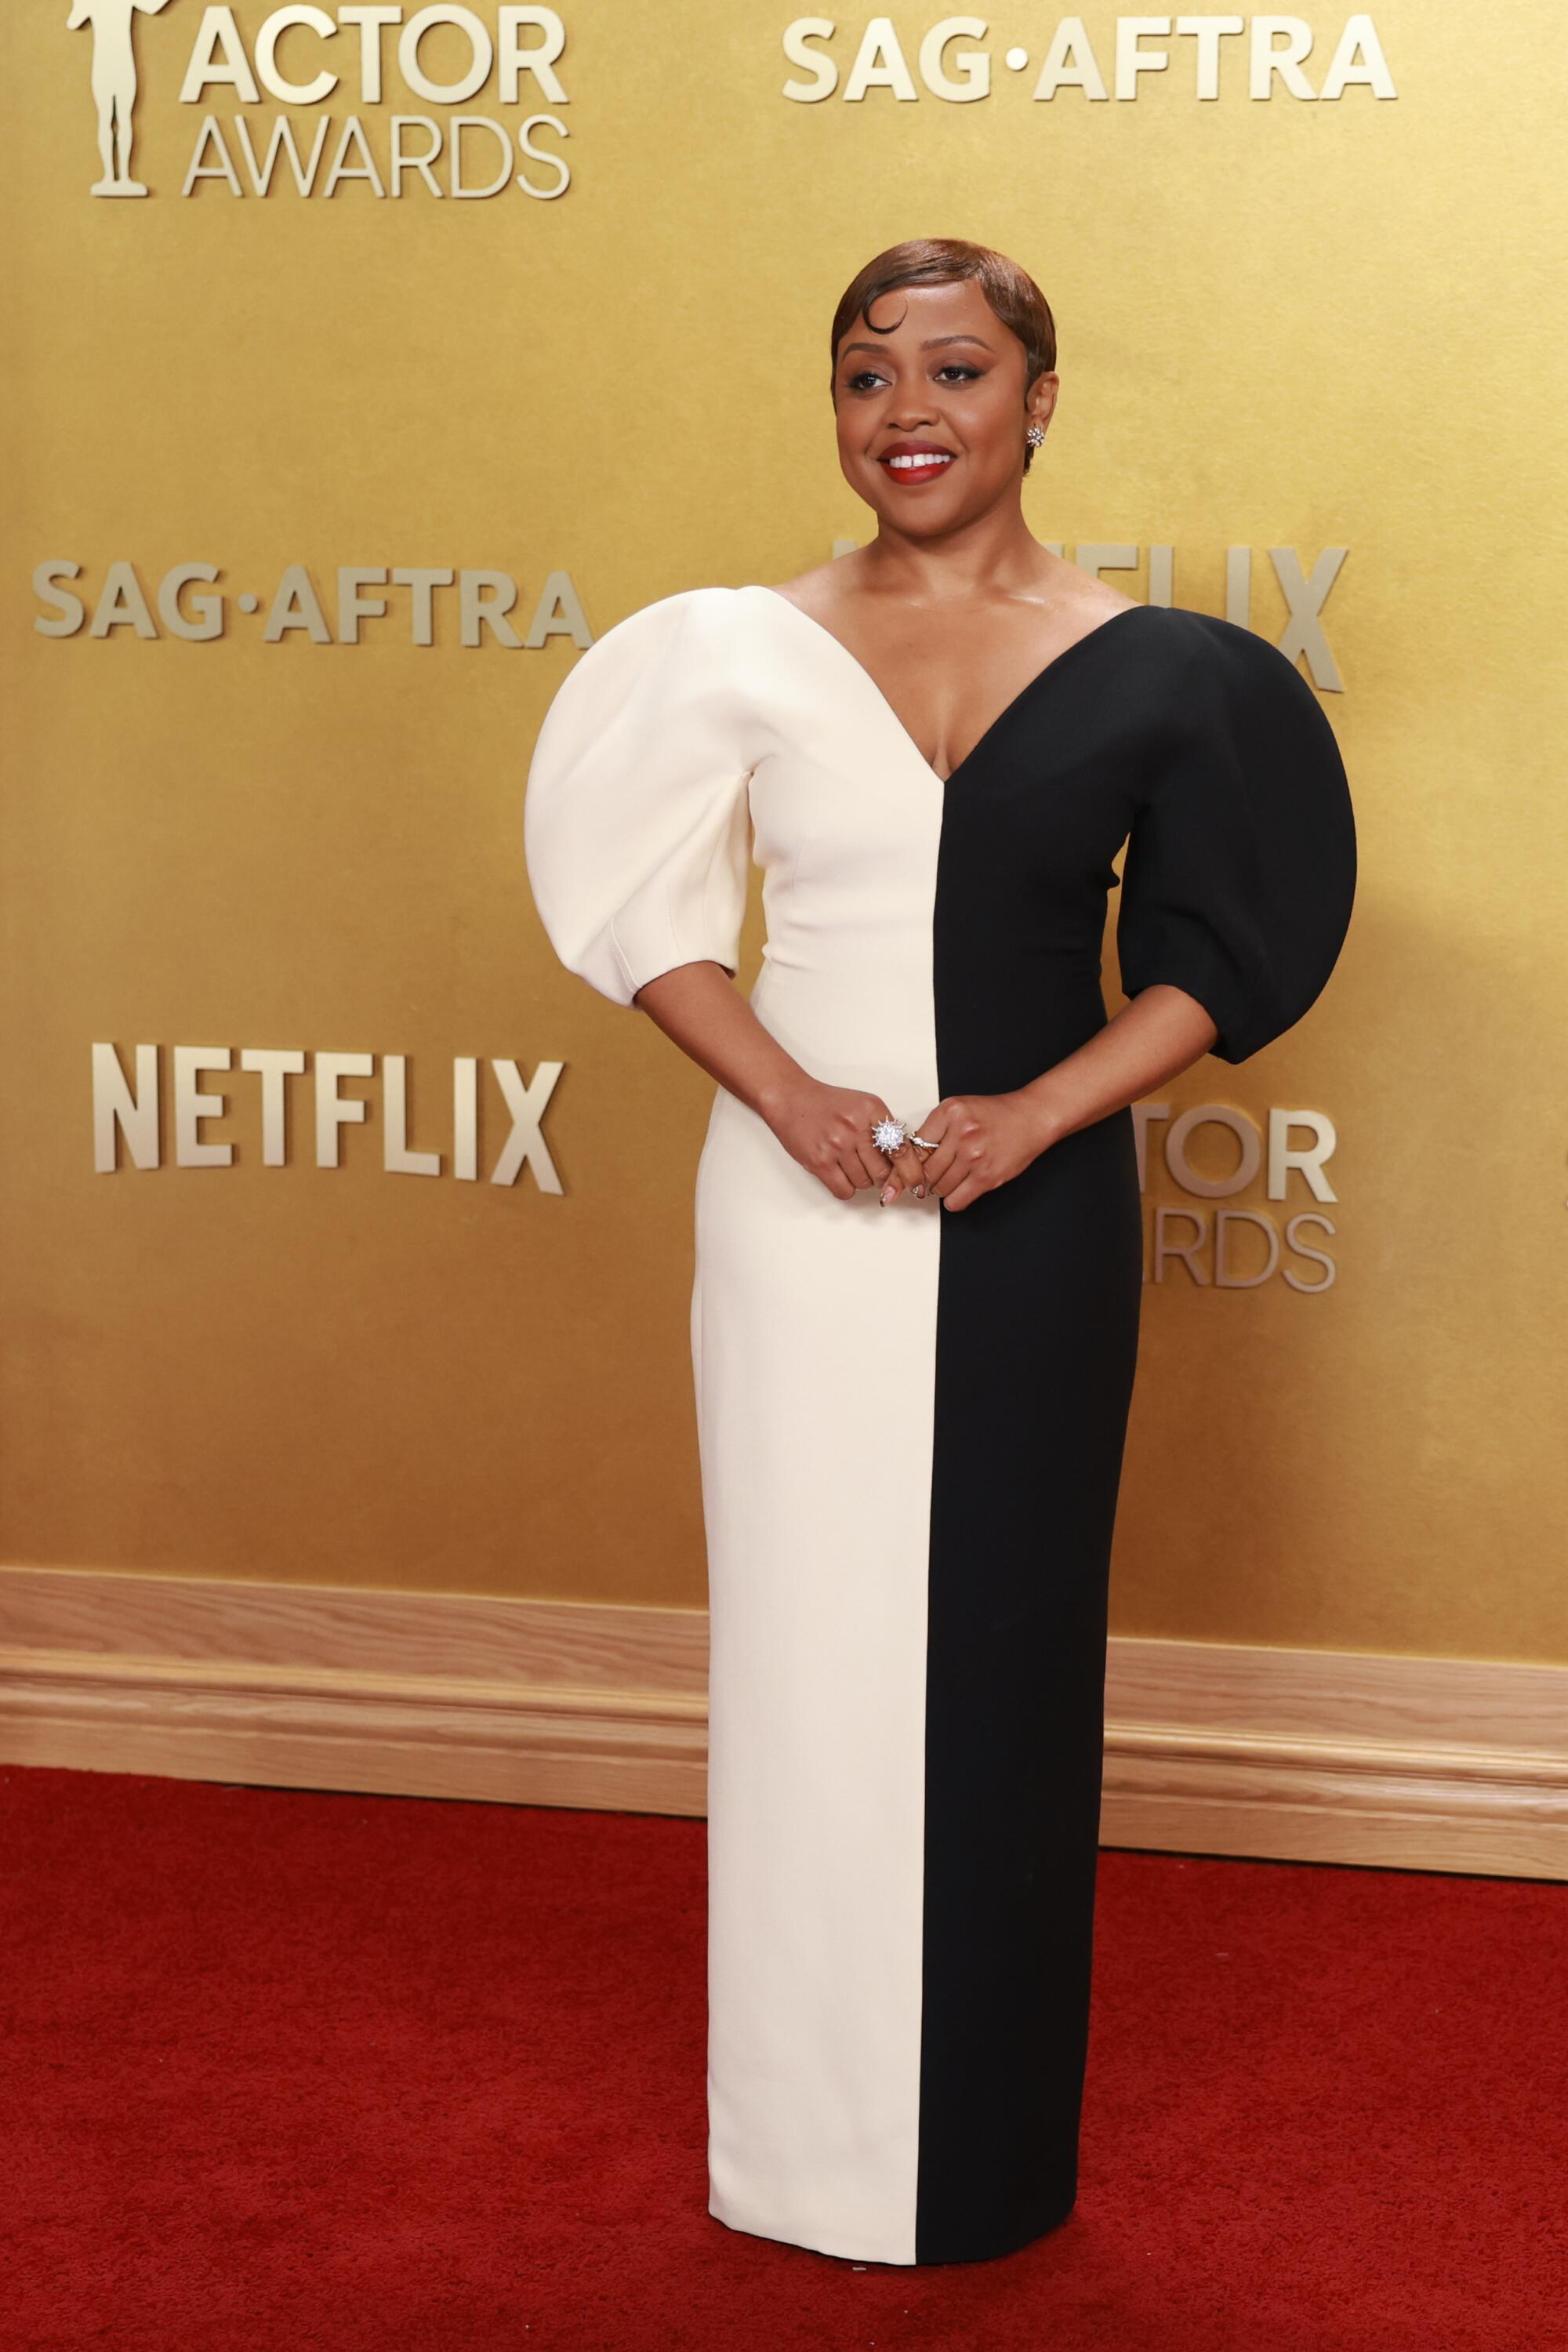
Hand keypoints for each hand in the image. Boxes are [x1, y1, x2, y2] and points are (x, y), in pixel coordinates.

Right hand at [760, 1076, 929, 1201]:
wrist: (791, 1099)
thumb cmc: (828, 1105)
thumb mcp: (863, 1106)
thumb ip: (885, 1128)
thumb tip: (906, 1160)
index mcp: (872, 1110)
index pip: (902, 1148)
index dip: (911, 1172)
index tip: (917, 1184)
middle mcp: (856, 1126)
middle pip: (884, 1172)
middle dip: (882, 1176)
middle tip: (873, 1168)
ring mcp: (837, 1145)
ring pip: (864, 1183)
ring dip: (861, 1180)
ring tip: (850, 1163)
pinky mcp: (819, 1162)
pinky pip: (844, 1190)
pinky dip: (846, 1188)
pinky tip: (840, 1174)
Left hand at [882, 1090, 1055, 1211]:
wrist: (1031, 1118)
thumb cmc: (994, 1114)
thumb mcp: (959, 1109)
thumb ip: (935, 1129)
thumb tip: (909, 1158)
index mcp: (950, 1112)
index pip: (914, 1146)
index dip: (907, 1163)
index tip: (901, 1174)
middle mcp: (961, 1134)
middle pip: (924, 1170)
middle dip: (923, 1177)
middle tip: (927, 1177)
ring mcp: (975, 1157)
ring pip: (938, 1187)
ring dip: (939, 1188)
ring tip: (949, 1177)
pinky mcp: (987, 1177)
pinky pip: (956, 1201)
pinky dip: (952, 1200)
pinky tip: (958, 1189)